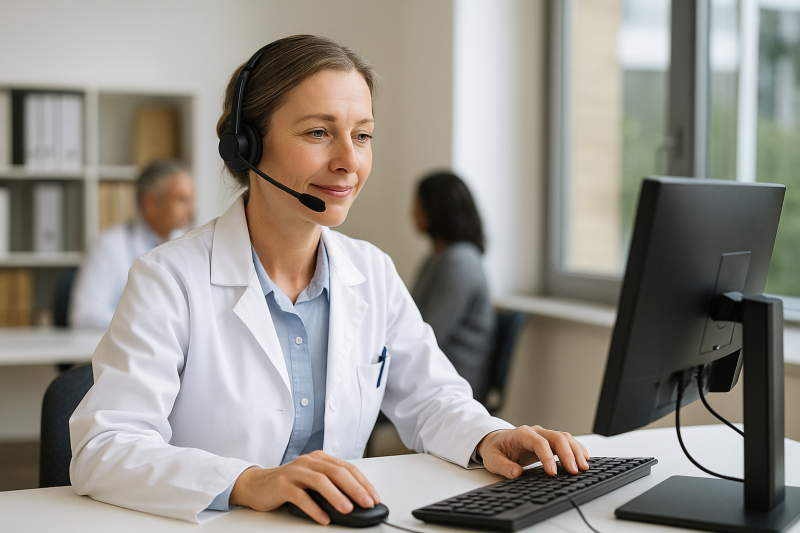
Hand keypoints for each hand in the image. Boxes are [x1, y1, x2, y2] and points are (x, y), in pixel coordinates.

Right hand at [229, 450, 379, 524]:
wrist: (256, 484)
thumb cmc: (288, 484)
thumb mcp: (312, 480)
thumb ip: (331, 485)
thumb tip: (356, 501)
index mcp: (320, 459)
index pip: (347, 468)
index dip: (363, 482)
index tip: (374, 497)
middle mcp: (309, 462)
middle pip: (336, 472)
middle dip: (355, 488)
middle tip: (367, 503)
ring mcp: (295, 472)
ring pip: (320, 481)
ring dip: (336, 496)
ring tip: (348, 509)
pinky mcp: (282, 485)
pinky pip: (300, 496)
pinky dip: (314, 508)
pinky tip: (323, 518)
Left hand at [477, 425, 589, 478]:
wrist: (497, 442)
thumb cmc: (495, 450)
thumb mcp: (493, 460)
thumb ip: (503, 467)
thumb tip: (516, 473)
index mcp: (522, 434)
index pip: (539, 443)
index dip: (548, 457)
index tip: (553, 473)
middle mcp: (535, 432)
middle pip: (557, 437)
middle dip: (568, 454)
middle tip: (574, 471)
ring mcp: (544, 435)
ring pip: (565, 438)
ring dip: (576, 451)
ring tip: (584, 467)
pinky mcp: (549, 441)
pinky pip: (566, 441)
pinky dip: (577, 449)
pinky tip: (584, 459)